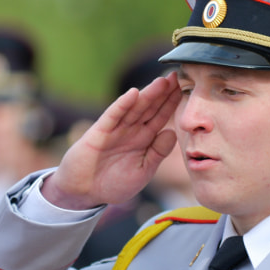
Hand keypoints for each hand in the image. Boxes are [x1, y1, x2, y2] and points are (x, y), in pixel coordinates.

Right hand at [42, 72, 180, 209]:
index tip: (185, 89)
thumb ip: (157, 153)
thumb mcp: (142, 171)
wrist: (84, 193)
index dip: (171, 104)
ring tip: (162, 81)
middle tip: (177, 76)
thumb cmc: (113, 183)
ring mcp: (116, 129)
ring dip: (148, 94)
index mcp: (144, 139)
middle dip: (163, 93)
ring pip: (135, 108)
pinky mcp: (99, 132)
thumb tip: (173, 133)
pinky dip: (122, 105)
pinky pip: (113, 116)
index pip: (161, 117)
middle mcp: (131, 130)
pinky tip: (133, 94)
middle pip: (150, 107)